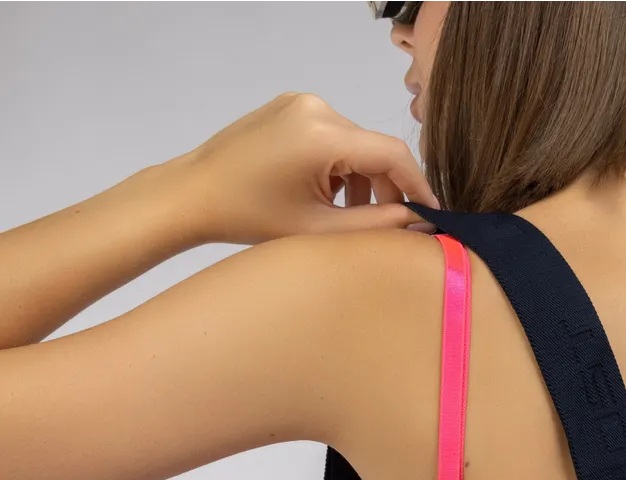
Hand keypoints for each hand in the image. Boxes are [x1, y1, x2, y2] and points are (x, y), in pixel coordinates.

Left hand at [176, 92, 439, 244]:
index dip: (417, 186)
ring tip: (348, 218)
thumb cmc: (249, 217)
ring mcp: (301, 103)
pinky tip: (325, 197)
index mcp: (323, 134)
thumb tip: (419, 223)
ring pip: (354, 145)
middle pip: (373, 148)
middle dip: (387, 188)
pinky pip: (332, 137)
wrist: (193, 194)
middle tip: (390, 226)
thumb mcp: (318, 229)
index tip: (431, 215)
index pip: (391, 154)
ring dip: (361, 180)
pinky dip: (339, 167)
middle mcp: (317, 107)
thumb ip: (375, 225)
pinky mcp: (289, 107)